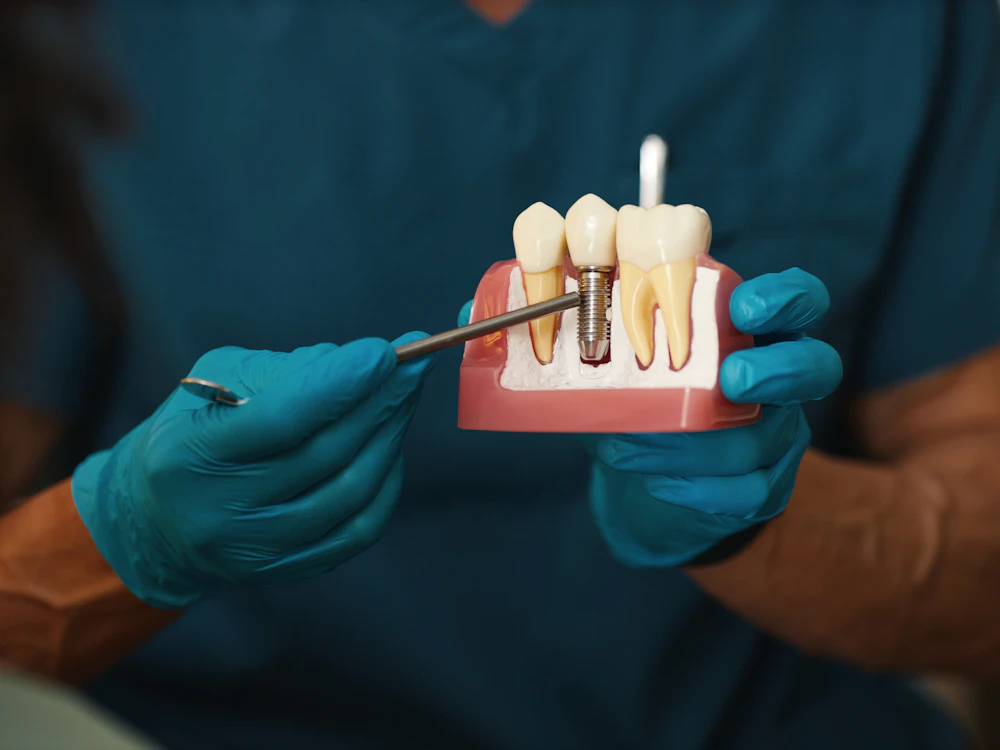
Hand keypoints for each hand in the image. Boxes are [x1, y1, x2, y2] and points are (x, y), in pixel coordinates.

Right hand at [72, 334, 434, 607]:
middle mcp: (220, 511)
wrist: (158, 519)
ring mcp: (257, 549)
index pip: (278, 419)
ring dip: (389, 436)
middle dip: (379, 401)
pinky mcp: (289, 571)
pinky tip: (390, 445)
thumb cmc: (196, 429)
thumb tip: (358, 365)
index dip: (338, 385)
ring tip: (405, 395)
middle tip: (415, 362)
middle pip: (324, 455)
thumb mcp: (214, 381)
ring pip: (350, 492)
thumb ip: (281, 371)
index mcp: (190, 454)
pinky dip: (386, 482)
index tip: (384, 351)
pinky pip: (359, 529)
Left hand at [589, 268, 841, 566]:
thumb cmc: (649, 398)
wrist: (648, 482)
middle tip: (733, 377)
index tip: (742, 307)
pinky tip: (658, 483)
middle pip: (817, 368)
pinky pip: (746, 492)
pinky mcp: (765, 489)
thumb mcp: (641, 355)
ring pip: (757, 439)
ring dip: (690, 444)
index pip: (800, 300)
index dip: (786, 298)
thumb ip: (631, 327)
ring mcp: (780, 438)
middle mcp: (782, 381)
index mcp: (759, 331)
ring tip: (627, 444)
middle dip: (779, 370)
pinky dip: (697, 489)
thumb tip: (581, 294)